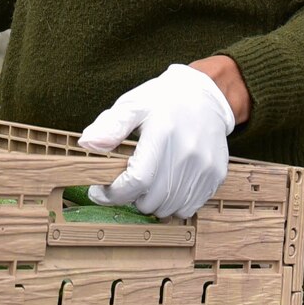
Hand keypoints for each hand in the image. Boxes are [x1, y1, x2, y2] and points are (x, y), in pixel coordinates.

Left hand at [76, 64, 235, 219]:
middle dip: (131, 199)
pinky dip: (174, 204)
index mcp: (162, 134)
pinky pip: (191, 207)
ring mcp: (204, 166)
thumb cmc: (163, 100)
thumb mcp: (133, 105)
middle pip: (151, 200)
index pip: (136, 181)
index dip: (113, 194)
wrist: (206, 96)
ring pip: (170, 208)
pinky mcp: (216, 175)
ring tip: (146, 186)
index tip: (99, 192)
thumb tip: (87, 143)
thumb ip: (110, 126)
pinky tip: (166, 187)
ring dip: (152, 204)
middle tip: (125, 185)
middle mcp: (187, 153)